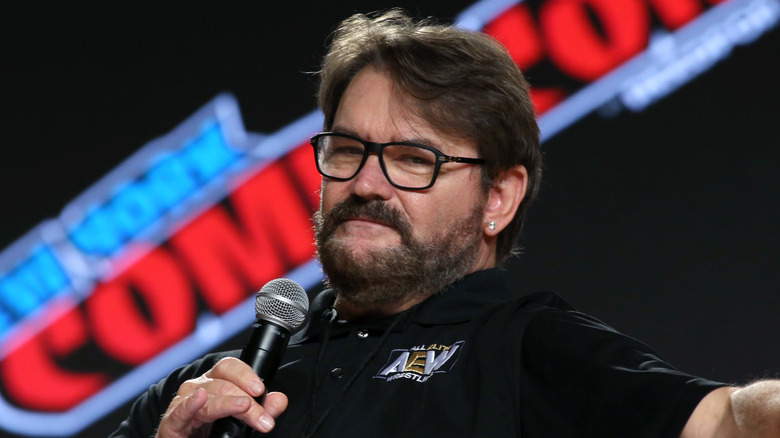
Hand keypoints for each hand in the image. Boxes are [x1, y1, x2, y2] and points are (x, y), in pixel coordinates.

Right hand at [155, 357, 288, 437]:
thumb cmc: (212, 430)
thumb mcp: (241, 418)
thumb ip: (262, 408)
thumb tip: (279, 400)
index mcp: (215, 382)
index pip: (228, 367)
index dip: (245, 374)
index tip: (260, 389)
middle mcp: (198, 387)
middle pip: (223, 385)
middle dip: (247, 401)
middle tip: (263, 419)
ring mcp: (183, 402)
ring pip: (208, 397)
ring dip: (229, 405)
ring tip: (245, 409)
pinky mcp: (171, 422)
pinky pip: (180, 411)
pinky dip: (190, 405)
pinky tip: (200, 399)